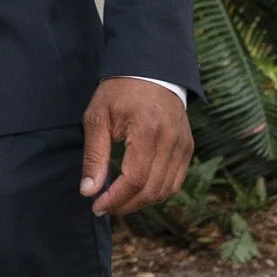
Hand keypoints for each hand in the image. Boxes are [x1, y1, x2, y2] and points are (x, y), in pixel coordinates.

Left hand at [80, 77, 193, 218]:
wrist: (149, 69)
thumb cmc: (119, 91)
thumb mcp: (97, 118)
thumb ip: (94, 156)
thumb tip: (89, 191)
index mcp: (147, 131)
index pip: (135, 179)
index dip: (116, 199)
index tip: (97, 207)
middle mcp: (171, 141)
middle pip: (152, 189)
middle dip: (127, 205)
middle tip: (105, 207)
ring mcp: (183, 145)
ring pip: (166, 189)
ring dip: (142, 202)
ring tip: (119, 202)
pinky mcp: (188, 147)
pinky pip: (176, 181)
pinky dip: (158, 191)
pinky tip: (138, 190)